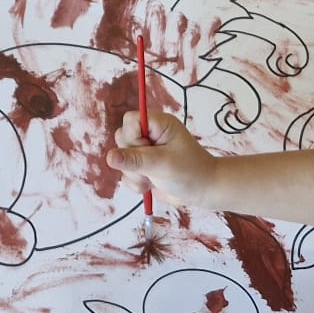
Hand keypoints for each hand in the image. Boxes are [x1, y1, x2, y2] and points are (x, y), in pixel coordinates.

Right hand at [106, 111, 222, 207]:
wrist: (204, 192)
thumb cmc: (191, 172)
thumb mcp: (163, 164)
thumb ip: (135, 160)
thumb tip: (109, 157)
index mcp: (159, 124)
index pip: (130, 120)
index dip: (133, 138)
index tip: (146, 150)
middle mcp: (151, 134)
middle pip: (122, 138)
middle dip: (131, 160)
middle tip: (150, 168)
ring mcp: (146, 151)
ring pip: (121, 157)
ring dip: (133, 174)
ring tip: (151, 180)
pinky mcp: (143, 166)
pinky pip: (126, 172)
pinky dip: (134, 182)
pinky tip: (149, 186)